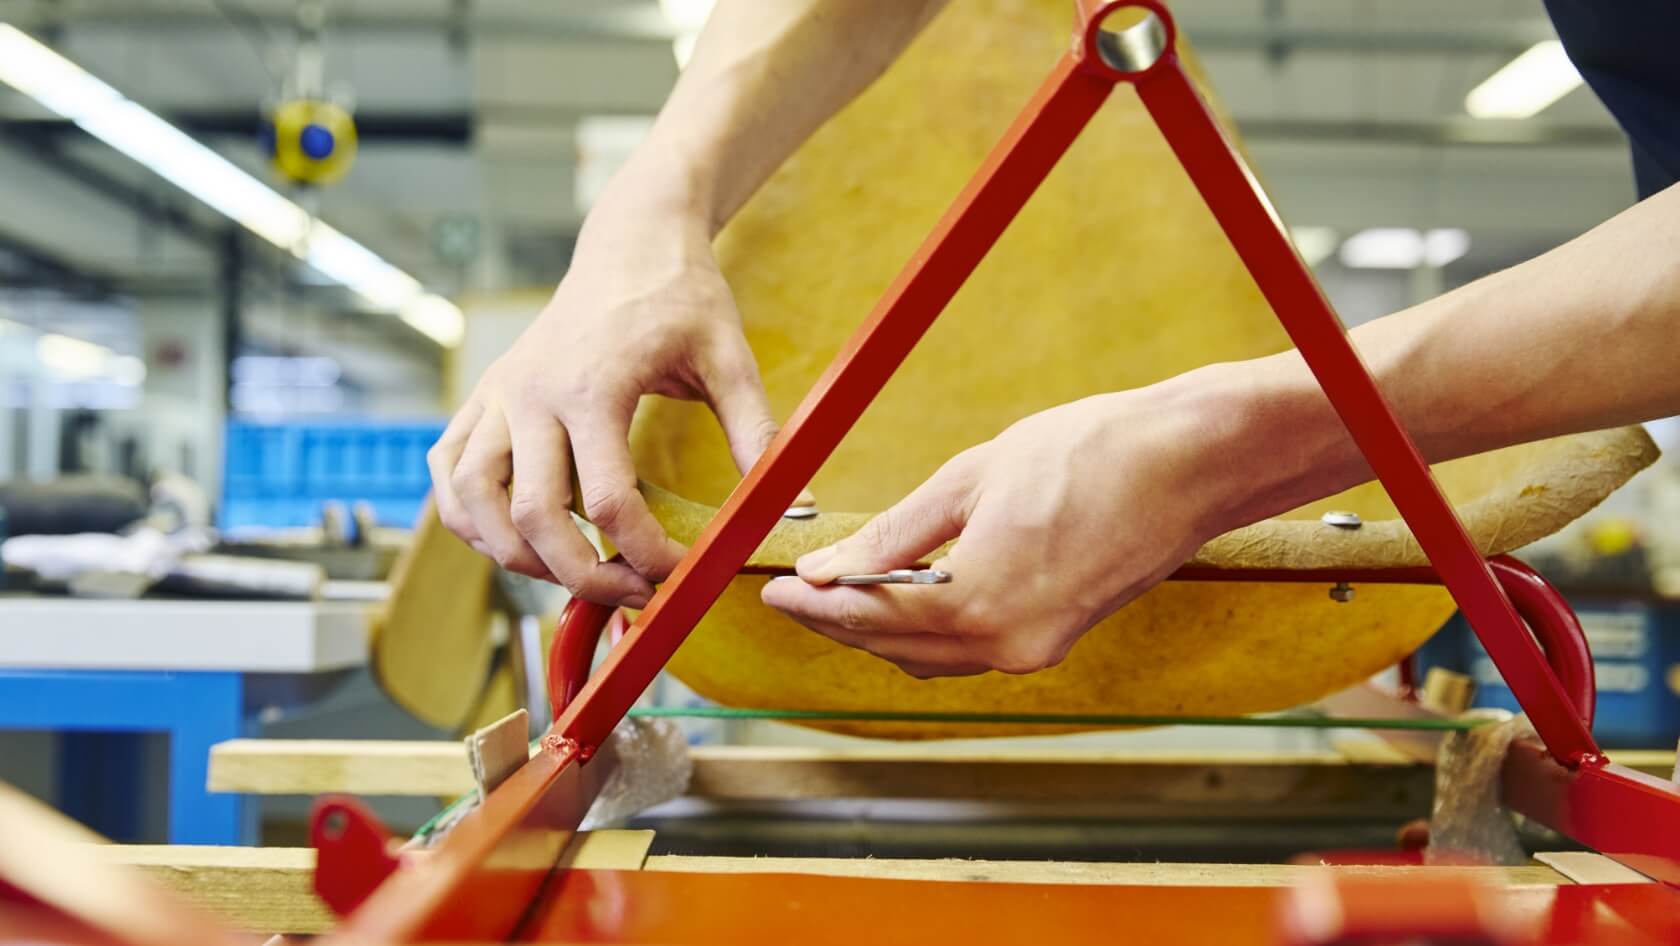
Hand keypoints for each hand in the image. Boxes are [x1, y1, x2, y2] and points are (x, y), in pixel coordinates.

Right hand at [429, 193, 777, 606]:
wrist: (632, 240)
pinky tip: (510, 539)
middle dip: (581, 573)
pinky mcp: (484, 396)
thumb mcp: (729, 356)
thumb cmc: (681, 297)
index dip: (645, 553)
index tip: (679, 574)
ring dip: (514, 555)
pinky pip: (449, 471)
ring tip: (571, 575)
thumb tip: (784, 504)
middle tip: (631, 595)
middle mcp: (532, 392)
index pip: (609, 499)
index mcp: (593, 384)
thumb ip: (755, 431)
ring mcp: (500, 394)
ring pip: (472, 501)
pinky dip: (467, 517)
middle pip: (532, 515)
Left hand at [761, 382, 1241, 677]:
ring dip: (884, 631)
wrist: (1190, 463)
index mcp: (979, 602)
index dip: (813, 606)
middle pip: (897, 649)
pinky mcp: (1059, 637)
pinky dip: (931, 629)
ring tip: (839, 595)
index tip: (772, 594)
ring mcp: (1038, 648)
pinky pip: (972, 647)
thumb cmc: (1089, 453)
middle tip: (794, 594)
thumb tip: (829, 567)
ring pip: (935, 656)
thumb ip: (895, 533)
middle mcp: (1008, 644)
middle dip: (840, 622)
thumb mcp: (972, 477)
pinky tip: (907, 596)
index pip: (870, 618)